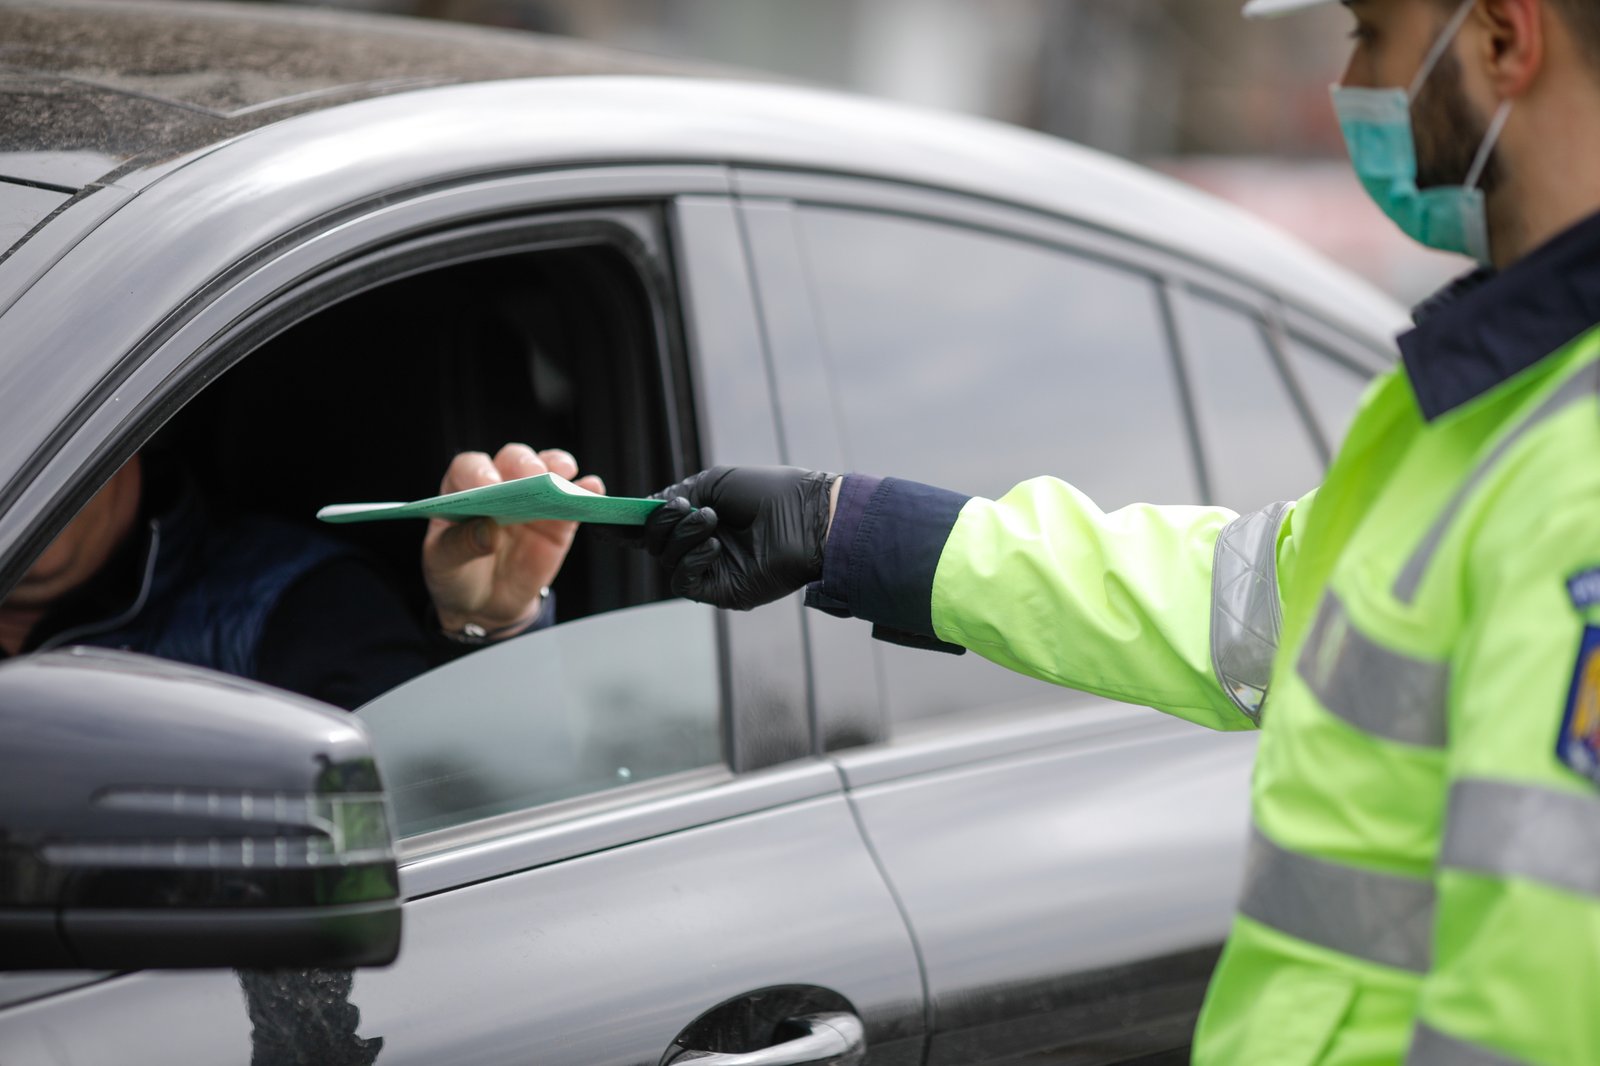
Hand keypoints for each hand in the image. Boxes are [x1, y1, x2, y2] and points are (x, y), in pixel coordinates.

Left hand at [423, 444, 604, 633]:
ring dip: (559, 466)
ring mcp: (532, 501)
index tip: (490, 486)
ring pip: (548, 469)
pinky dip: (587, 492)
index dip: (479, 472)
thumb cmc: (456, 576)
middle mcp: (499, 486)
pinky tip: (593, 492)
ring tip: (565, 475)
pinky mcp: (559, 521)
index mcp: (463, 490)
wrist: (485, 606)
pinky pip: (575, 500)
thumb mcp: (444, 564)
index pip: (470, 468)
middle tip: (533, 477)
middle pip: (513, 460)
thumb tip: (487, 530)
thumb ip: (460, 545)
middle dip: (524, 465)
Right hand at [641, 466, 837, 610]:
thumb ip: (678, 496)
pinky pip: (682, 582)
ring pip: (664, 560)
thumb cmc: (770, 493)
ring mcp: (710, 570)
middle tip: (685, 509)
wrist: (807, 518)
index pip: (655, 526)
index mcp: (699, 520)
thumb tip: (646, 507)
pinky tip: (714, 545)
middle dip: (660, 523)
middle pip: (652, 542)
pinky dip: (690, 560)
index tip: (604, 520)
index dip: (628, 525)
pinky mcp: (719, 591)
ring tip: (712, 521)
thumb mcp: (715, 484)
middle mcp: (700, 546)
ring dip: (681, 536)